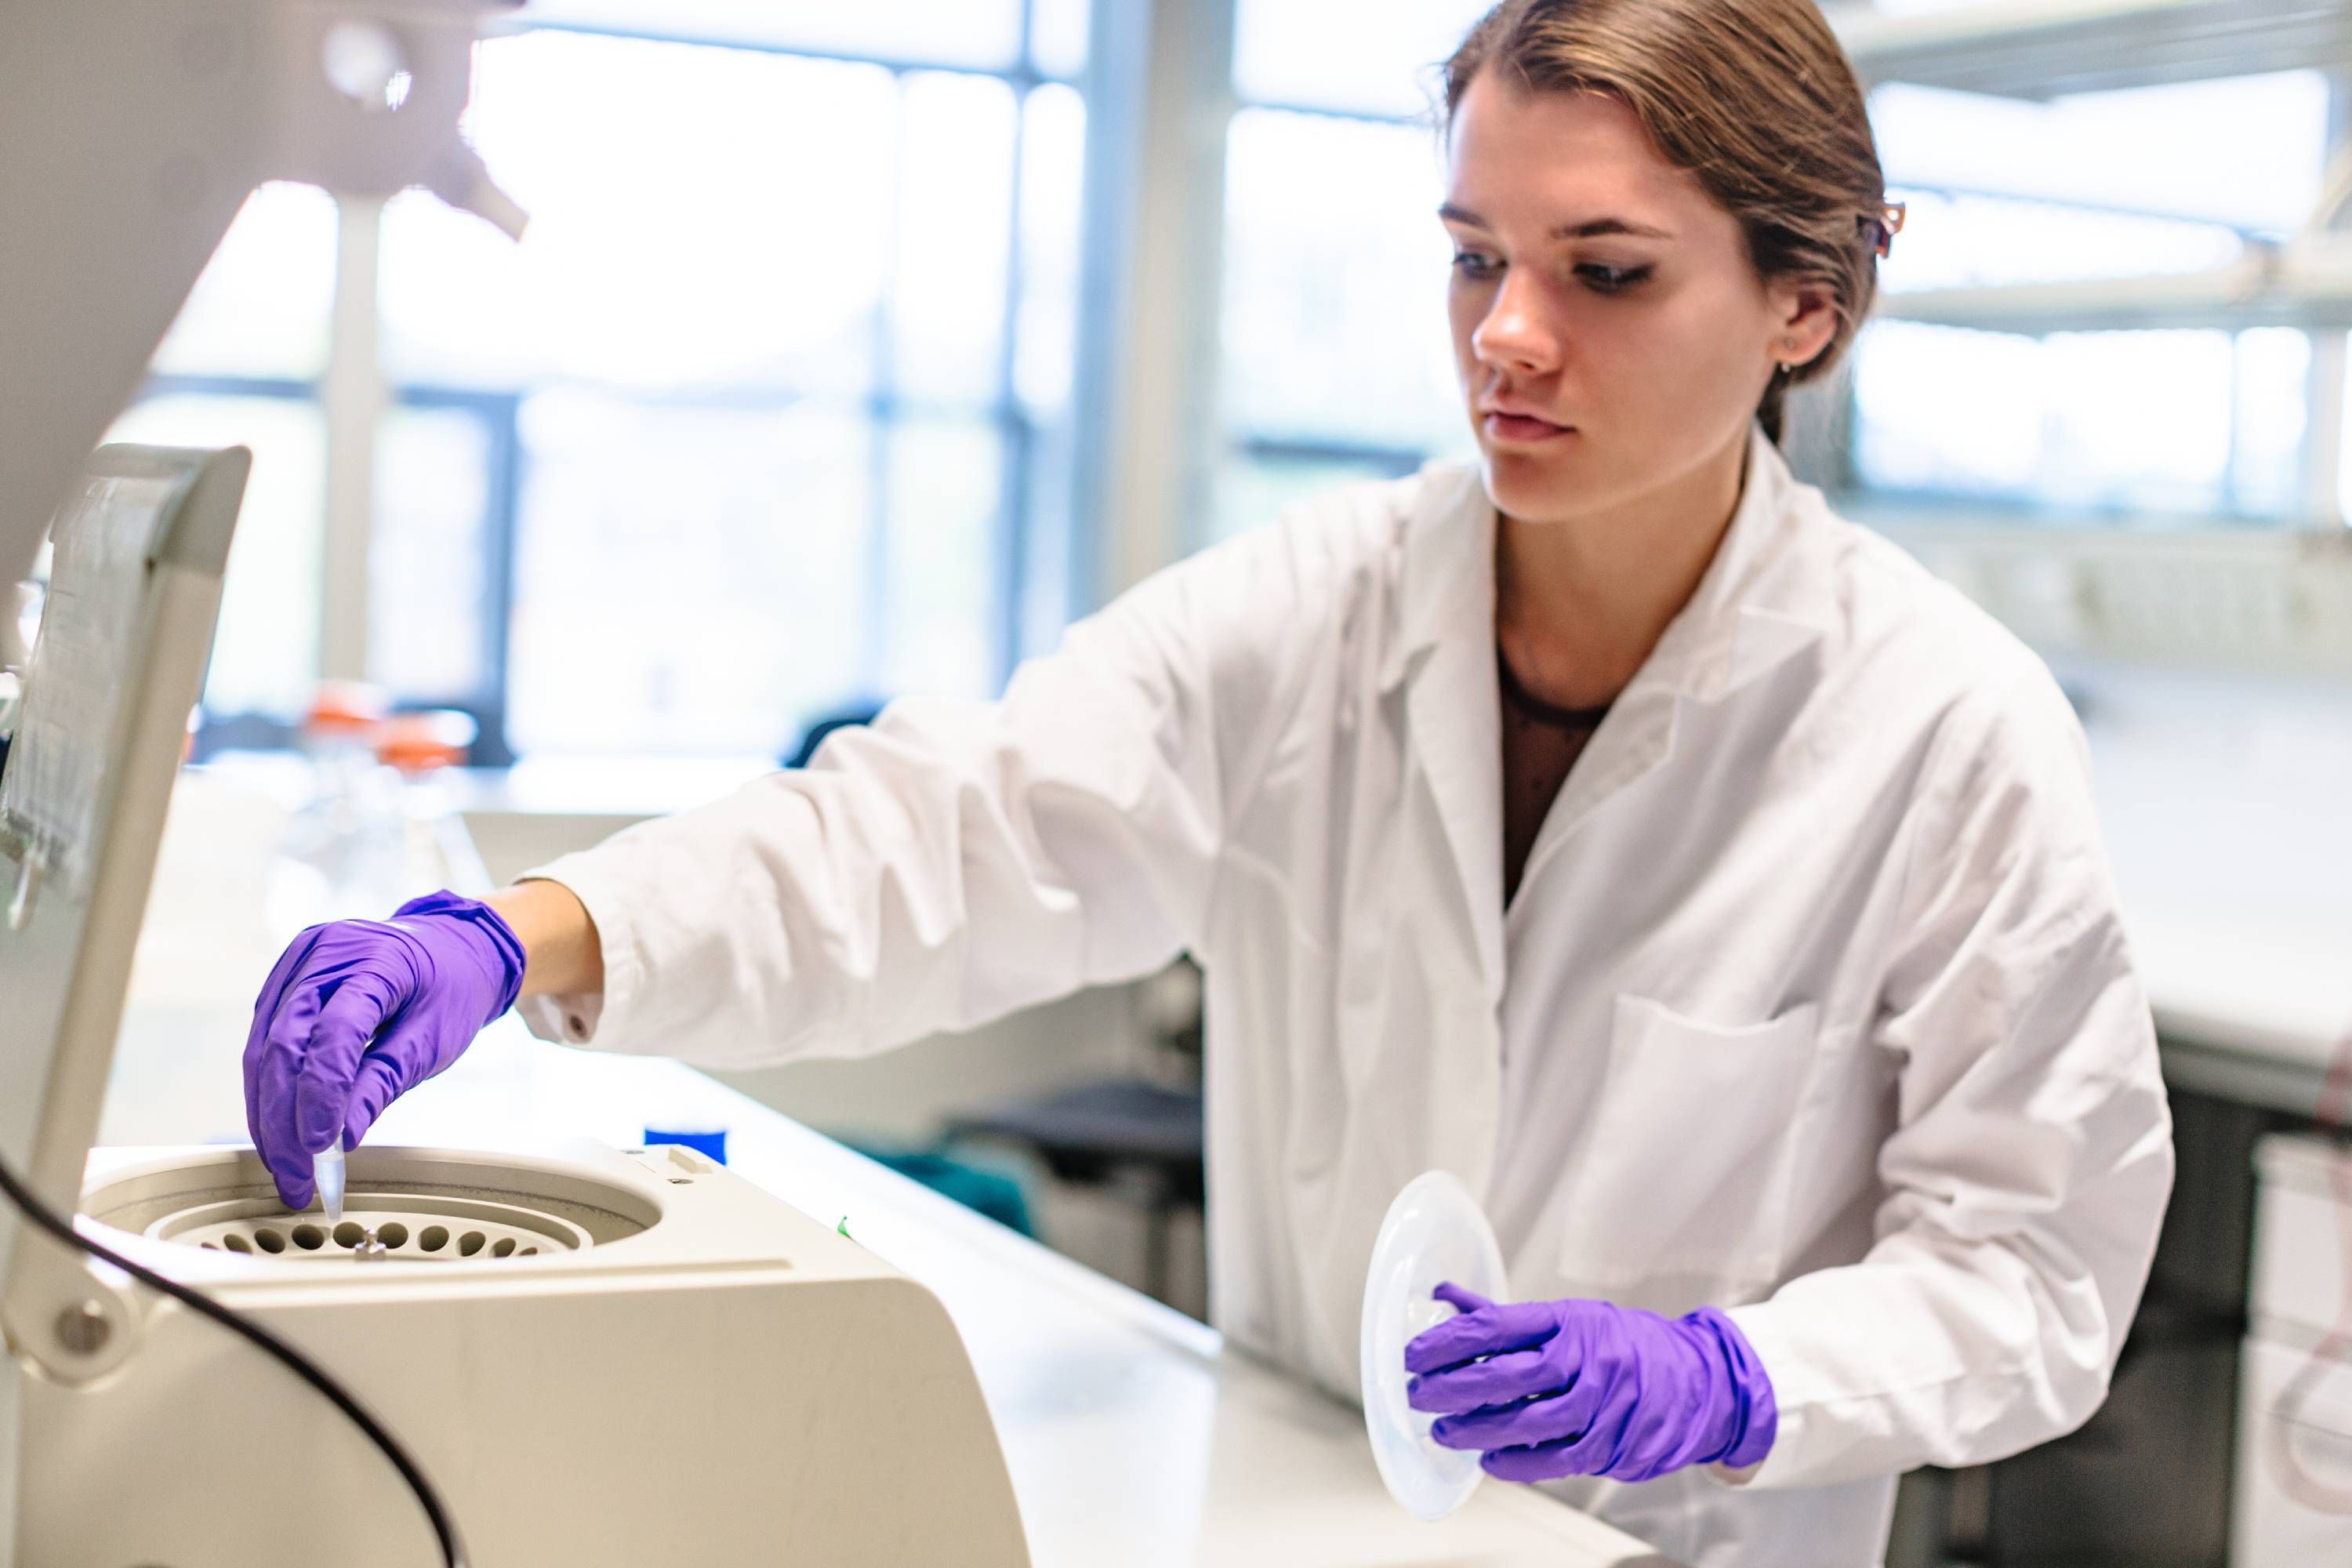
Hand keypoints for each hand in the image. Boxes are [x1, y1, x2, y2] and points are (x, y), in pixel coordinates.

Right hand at [243, 891, 525, 1208]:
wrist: (450, 945)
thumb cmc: (450, 990)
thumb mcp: (434, 1039)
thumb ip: (384, 1083)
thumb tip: (340, 1141)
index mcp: (378, 958)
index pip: (336, 1033)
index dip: (322, 1095)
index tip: (320, 1150)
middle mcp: (326, 951)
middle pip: (285, 1043)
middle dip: (283, 1119)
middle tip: (296, 1178)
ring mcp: (298, 960)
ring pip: (262, 1047)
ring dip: (266, 1114)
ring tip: (284, 1168)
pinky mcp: (284, 977)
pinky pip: (263, 1039)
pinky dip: (267, 1090)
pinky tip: (276, 1131)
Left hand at [1405, 1283, 1775, 1483]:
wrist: (1701, 1380)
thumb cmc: (1622, 1344)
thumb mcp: (1569, 1318)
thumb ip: (1506, 1319)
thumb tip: (1443, 1298)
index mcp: (1568, 1320)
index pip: (1497, 1326)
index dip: (1448, 1342)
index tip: (1413, 1354)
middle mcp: (1586, 1358)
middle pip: (1506, 1375)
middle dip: (1452, 1387)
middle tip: (1418, 1396)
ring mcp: (1603, 1403)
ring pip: (1527, 1421)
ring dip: (1477, 1430)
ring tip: (1444, 1432)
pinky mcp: (1614, 1443)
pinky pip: (1556, 1458)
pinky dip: (1517, 1462)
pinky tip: (1489, 1460)